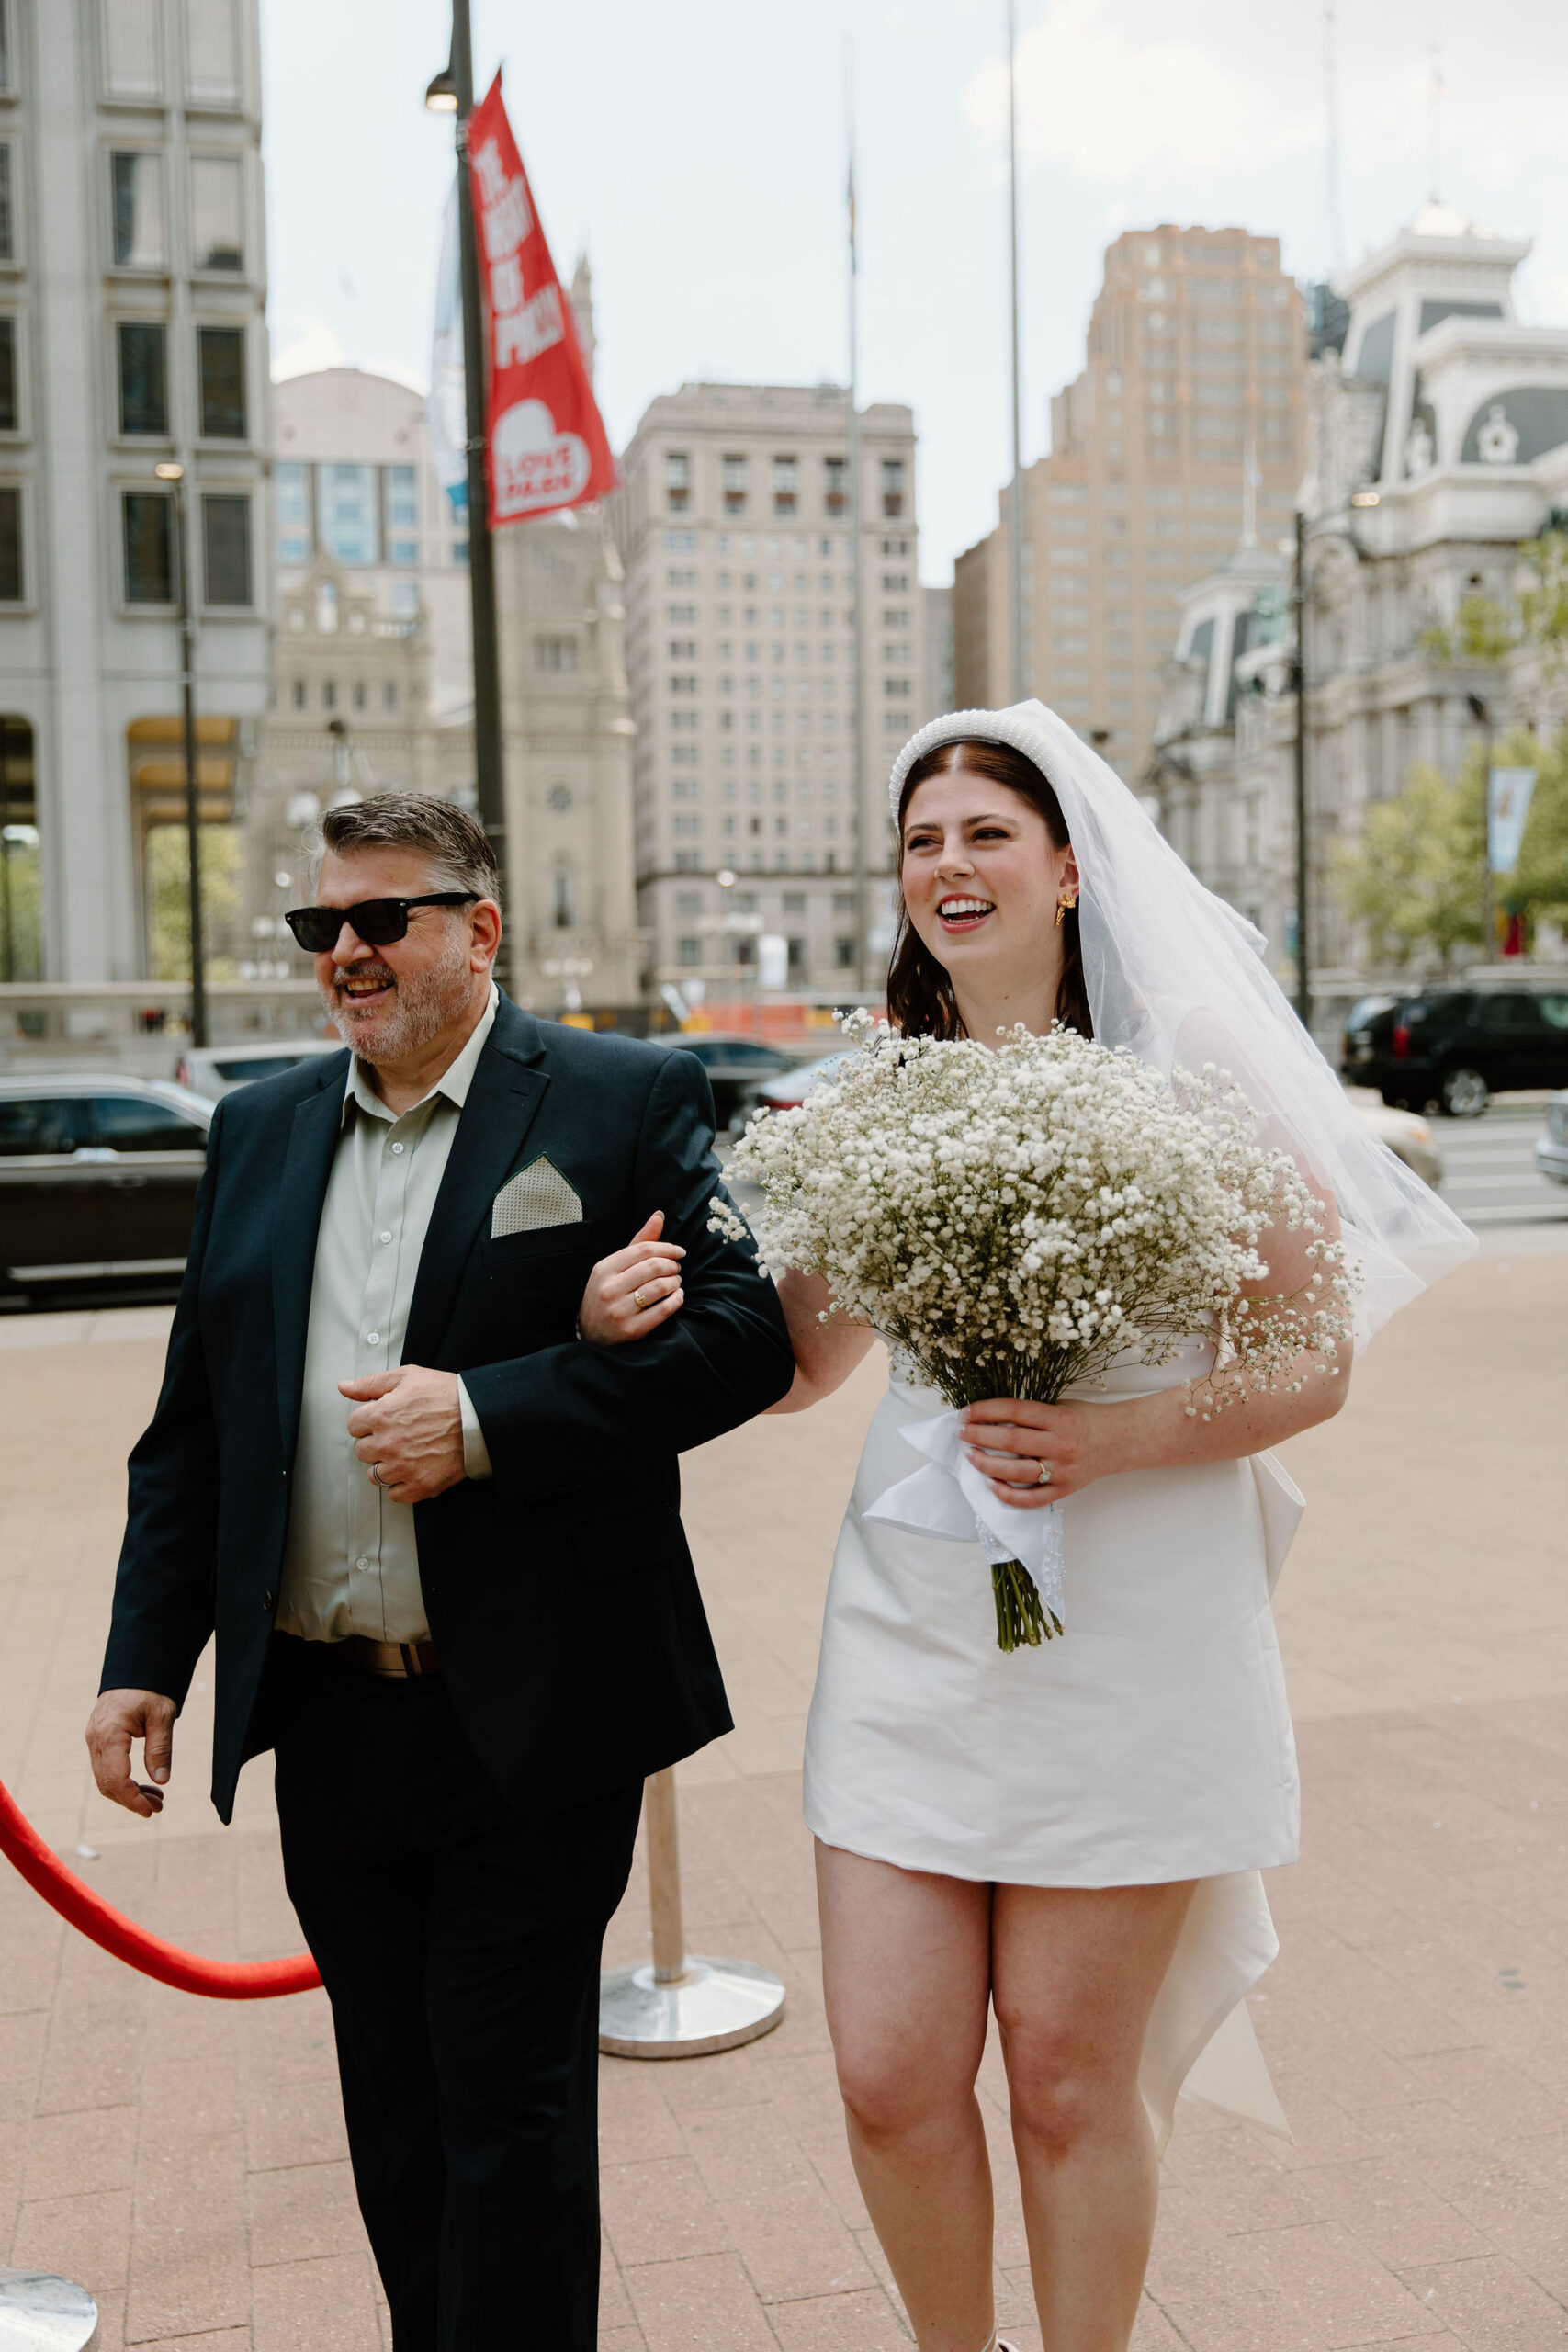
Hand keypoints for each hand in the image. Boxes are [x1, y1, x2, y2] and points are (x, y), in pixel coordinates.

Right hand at [86, 1688, 176, 1817]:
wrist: (135, 1667)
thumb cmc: (150, 1688)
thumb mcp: (162, 1717)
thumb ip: (160, 1749)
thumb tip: (162, 1781)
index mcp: (109, 1733)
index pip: (115, 1777)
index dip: (132, 1799)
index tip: (150, 1811)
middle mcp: (95, 1738)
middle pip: (107, 1782)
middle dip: (131, 1800)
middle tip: (158, 1807)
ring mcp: (93, 1739)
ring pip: (105, 1778)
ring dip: (128, 1793)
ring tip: (157, 1799)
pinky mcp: (98, 1740)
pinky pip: (106, 1767)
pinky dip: (123, 1780)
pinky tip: (145, 1785)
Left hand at [341, 1365, 465, 1503]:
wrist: (479, 1417)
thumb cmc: (446, 1395)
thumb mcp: (407, 1377)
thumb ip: (371, 1384)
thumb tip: (344, 1387)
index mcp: (380, 1416)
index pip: (354, 1426)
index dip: (370, 1420)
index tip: (385, 1419)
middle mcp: (387, 1444)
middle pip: (362, 1451)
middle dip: (376, 1442)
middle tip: (398, 1434)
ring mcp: (403, 1467)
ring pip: (375, 1475)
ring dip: (386, 1465)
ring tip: (406, 1453)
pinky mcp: (420, 1484)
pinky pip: (395, 1494)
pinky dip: (401, 1485)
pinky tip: (412, 1469)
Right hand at [577, 1211, 685, 1346]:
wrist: (590, 1332)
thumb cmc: (607, 1292)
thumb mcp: (614, 1267)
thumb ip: (638, 1242)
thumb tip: (659, 1215)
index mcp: (603, 1269)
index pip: (643, 1249)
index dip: (667, 1248)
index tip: (678, 1252)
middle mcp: (609, 1289)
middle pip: (653, 1267)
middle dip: (672, 1265)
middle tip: (677, 1268)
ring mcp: (619, 1311)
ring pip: (660, 1287)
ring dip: (675, 1282)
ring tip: (676, 1282)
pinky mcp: (631, 1329)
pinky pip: (663, 1310)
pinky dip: (677, 1300)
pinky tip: (677, 1296)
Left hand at [961, 1398, 1107, 1507]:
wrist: (1119, 1441)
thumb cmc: (1084, 1420)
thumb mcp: (1060, 1406)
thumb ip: (1030, 1413)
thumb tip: (988, 1416)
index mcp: (1059, 1418)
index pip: (1014, 1411)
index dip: (985, 1410)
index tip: (966, 1412)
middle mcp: (1060, 1444)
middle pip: (1011, 1440)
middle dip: (979, 1435)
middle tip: (960, 1432)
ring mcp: (1062, 1470)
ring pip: (1016, 1471)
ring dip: (987, 1463)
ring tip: (970, 1455)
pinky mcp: (1064, 1490)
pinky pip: (1030, 1498)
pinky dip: (1007, 1494)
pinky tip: (991, 1484)